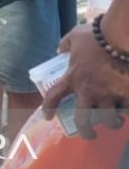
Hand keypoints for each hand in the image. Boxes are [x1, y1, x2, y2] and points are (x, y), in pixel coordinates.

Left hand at [42, 23, 128, 138]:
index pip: (54, 96)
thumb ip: (65, 44)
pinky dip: (127, 114)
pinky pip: (127, 112)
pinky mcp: (127, 95)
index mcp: (73, 77)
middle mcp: (89, 90)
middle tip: (89, 134)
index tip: (48, 116)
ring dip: (111, 123)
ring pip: (109, 120)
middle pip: (83, 120)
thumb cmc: (96, 35)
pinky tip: (127, 113)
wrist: (119, 36)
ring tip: (114, 122)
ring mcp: (109, 94)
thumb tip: (59, 48)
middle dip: (85, 131)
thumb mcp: (74, 36)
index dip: (49, 108)